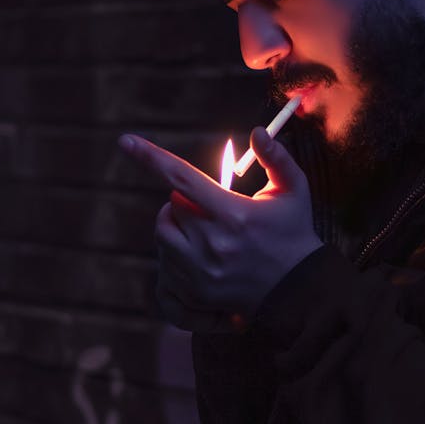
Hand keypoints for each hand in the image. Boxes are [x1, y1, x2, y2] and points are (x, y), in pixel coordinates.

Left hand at [118, 127, 321, 332]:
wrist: (299, 291)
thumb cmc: (294, 233)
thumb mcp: (294, 191)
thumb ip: (276, 158)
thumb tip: (257, 132)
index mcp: (234, 214)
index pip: (182, 177)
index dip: (151, 157)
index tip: (125, 140)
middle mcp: (212, 243)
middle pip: (171, 205)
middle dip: (184, 199)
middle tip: (208, 205)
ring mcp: (200, 271)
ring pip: (163, 232)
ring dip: (176, 225)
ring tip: (204, 229)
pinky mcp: (195, 291)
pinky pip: (166, 263)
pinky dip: (176, 253)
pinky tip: (202, 255)